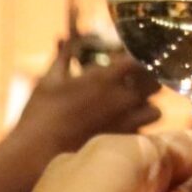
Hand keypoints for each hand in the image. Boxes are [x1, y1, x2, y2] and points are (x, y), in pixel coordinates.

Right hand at [11, 54, 161, 157]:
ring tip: (133, 106)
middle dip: (150, 80)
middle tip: (136, 80)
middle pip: (156, 83)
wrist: (35, 154)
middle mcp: (121, 99)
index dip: (142, 55)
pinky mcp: (122, 144)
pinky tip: (124, 128)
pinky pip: (143, 134)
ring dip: (147, 106)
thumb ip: (64, 55)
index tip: (136, 55)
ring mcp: (125, 123)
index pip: (140, 59)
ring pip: (155, 111)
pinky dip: (139, 129)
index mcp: (104, 78)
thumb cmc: (40, 113)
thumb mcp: (50, 79)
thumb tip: (65, 36)